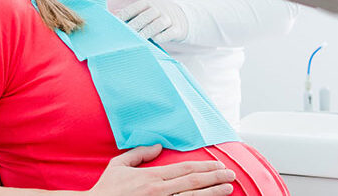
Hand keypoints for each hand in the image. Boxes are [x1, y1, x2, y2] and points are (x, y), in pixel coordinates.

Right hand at [88, 144, 233, 195]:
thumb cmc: (106, 190)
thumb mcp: (118, 165)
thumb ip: (138, 153)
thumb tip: (157, 145)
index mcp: (151, 177)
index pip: (184, 170)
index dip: (204, 167)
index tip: (218, 165)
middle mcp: (158, 192)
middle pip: (193, 183)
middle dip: (214, 178)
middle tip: (231, 175)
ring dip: (212, 193)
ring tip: (228, 189)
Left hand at [117, 0, 189, 43]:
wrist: (183, 17)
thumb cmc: (157, 16)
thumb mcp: (146, 9)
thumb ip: (132, 13)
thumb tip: (113, 14)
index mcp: (149, 2)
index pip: (134, 8)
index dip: (123, 17)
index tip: (114, 25)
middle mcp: (159, 8)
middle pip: (144, 17)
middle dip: (133, 27)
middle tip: (124, 36)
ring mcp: (169, 18)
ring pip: (156, 25)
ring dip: (146, 33)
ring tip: (137, 40)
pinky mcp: (177, 29)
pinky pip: (168, 34)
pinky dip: (160, 37)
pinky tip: (154, 40)